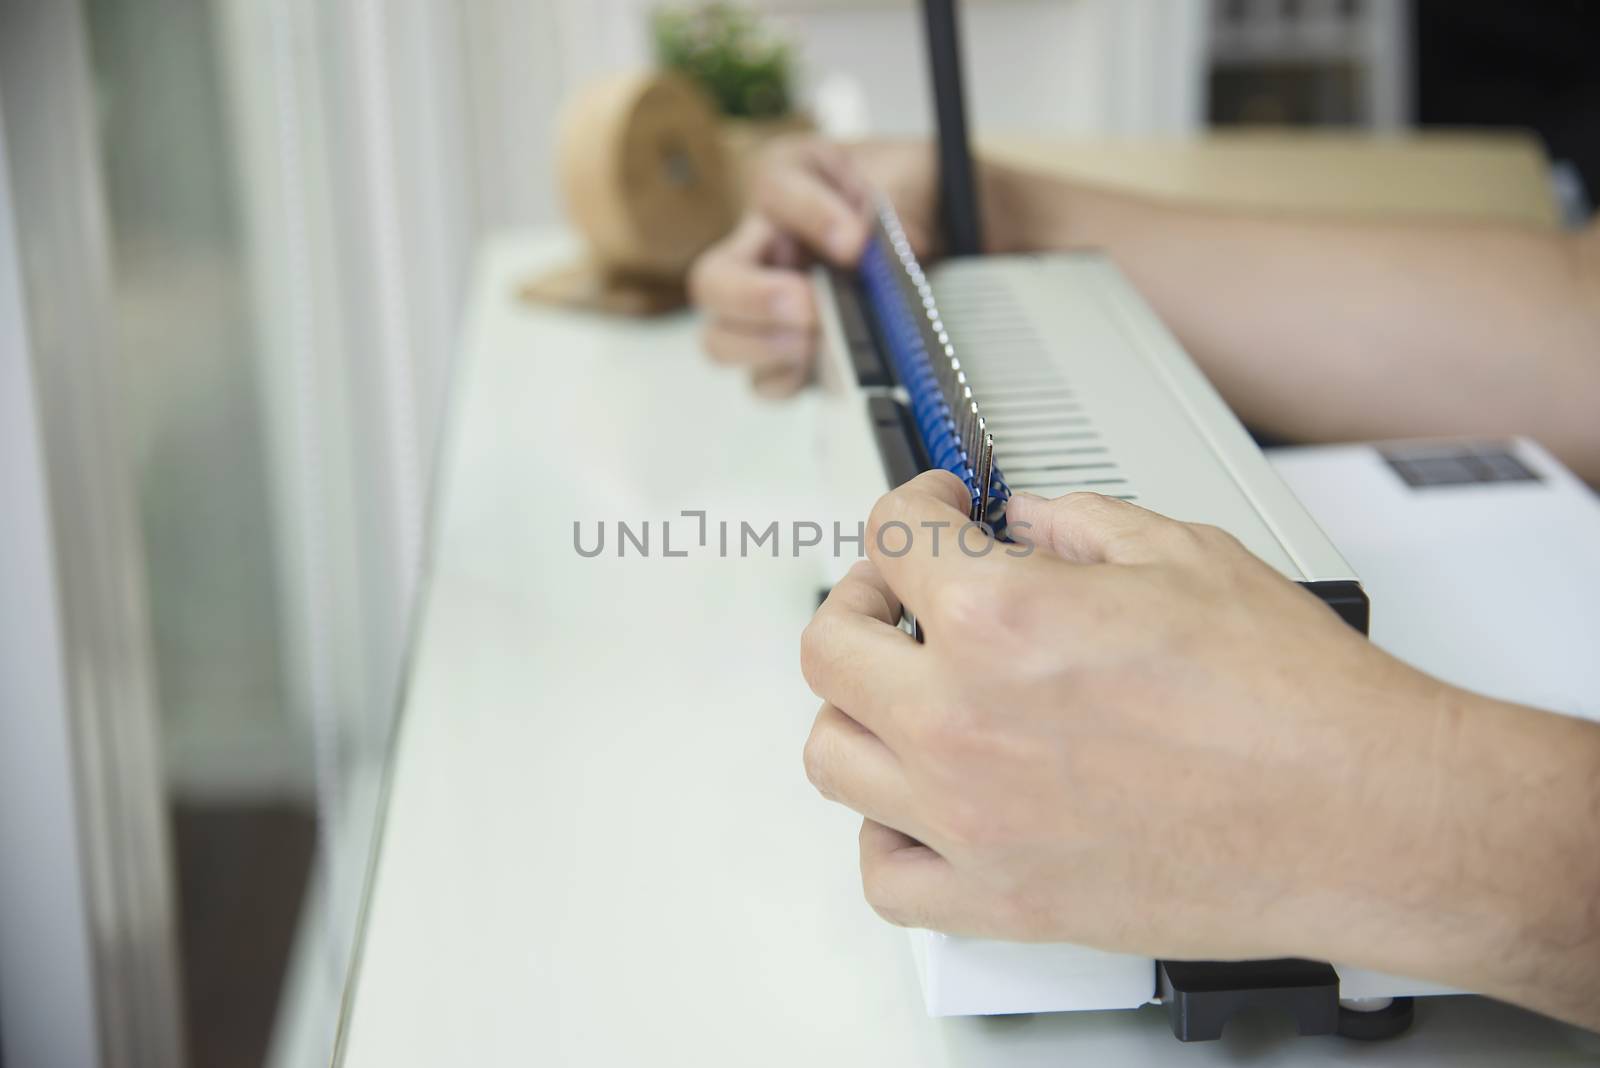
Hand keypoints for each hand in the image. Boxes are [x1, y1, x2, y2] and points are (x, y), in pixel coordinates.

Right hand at [688, 137, 933, 397]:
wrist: (915, 234)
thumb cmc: (894, 203)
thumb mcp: (899, 182)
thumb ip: (887, 209)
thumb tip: (875, 248)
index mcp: (785, 187)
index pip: (773, 189)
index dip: (811, 215)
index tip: (854, 244)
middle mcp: (758, 250)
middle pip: (710, 280)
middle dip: (756, 298)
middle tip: (807, 307)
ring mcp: (761, 311)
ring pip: (718, 340)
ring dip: (765, 347)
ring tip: (815, 341)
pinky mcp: (785, 357)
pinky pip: (763, 382)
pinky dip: (791, 378)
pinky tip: (828, 365)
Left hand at [799, 471, 1599, 1032]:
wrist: (1362, 813)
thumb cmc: (1294, 698)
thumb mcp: (1180, 551)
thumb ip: (1072, 522)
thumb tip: (1019, 520)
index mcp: (1000, 620)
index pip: (889, 535)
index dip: (912, 502)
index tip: (933, 511)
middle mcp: (962, 721)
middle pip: (828, 646)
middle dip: (863, 597)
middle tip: (903, 593)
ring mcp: (970, 820)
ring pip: (831, 755)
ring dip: (859, 707)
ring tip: (908, 689)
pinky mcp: (1000, 900)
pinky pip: (884, 872)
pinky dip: (887, 829)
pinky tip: (925, 798)